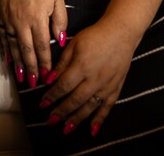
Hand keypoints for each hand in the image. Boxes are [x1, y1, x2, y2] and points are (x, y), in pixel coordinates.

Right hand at [0, 0, 66, 88]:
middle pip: (27, 50)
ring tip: (22, 78)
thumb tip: (60, 40)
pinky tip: (8, 61)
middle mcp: (22, 21)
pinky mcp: (1, 17)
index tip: (49, 75)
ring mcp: (9, 20)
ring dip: (18, 64)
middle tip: (35, 83)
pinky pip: (4, 38)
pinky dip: (6, 51)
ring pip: (14, 47)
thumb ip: (60, 20)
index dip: (45, 62)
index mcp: (38, 17)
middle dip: (32, 68)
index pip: (42, 45)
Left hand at [40, 21, 135, 136]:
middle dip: (61, 112)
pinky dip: (100, 120)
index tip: (43, 104)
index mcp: (82, 66)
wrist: (120, 33)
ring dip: (77, 119)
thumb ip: (61, 64)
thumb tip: (48, 79)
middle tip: (50, 121)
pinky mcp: (116, 88)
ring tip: (66, 129)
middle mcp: (94, 78)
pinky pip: (107, 107)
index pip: (63, 86)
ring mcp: (107, 85)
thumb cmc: (94, 36)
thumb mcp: (73, 45)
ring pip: (90, 107)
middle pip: (75, 100)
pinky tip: (92, 130)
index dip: (52, 96)